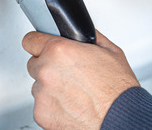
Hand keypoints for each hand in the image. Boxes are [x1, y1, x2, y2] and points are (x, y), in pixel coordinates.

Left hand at [23, 30, 139, 129]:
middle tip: (68, 72)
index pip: (31, 40)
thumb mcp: (111, 51)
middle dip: (48, 65)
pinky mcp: (42, 114)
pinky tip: (72, 104)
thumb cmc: (118, 89)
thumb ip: (89, 37)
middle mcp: (46, 71)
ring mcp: (42, 95)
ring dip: (51, 86)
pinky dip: (53, 105)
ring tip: (74, 91)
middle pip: (34, 63)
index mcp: (60, 51)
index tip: (42, 46)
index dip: (39, 42)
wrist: (120, 118)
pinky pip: (42, 105)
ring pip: (38, 85)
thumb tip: (82, 33)